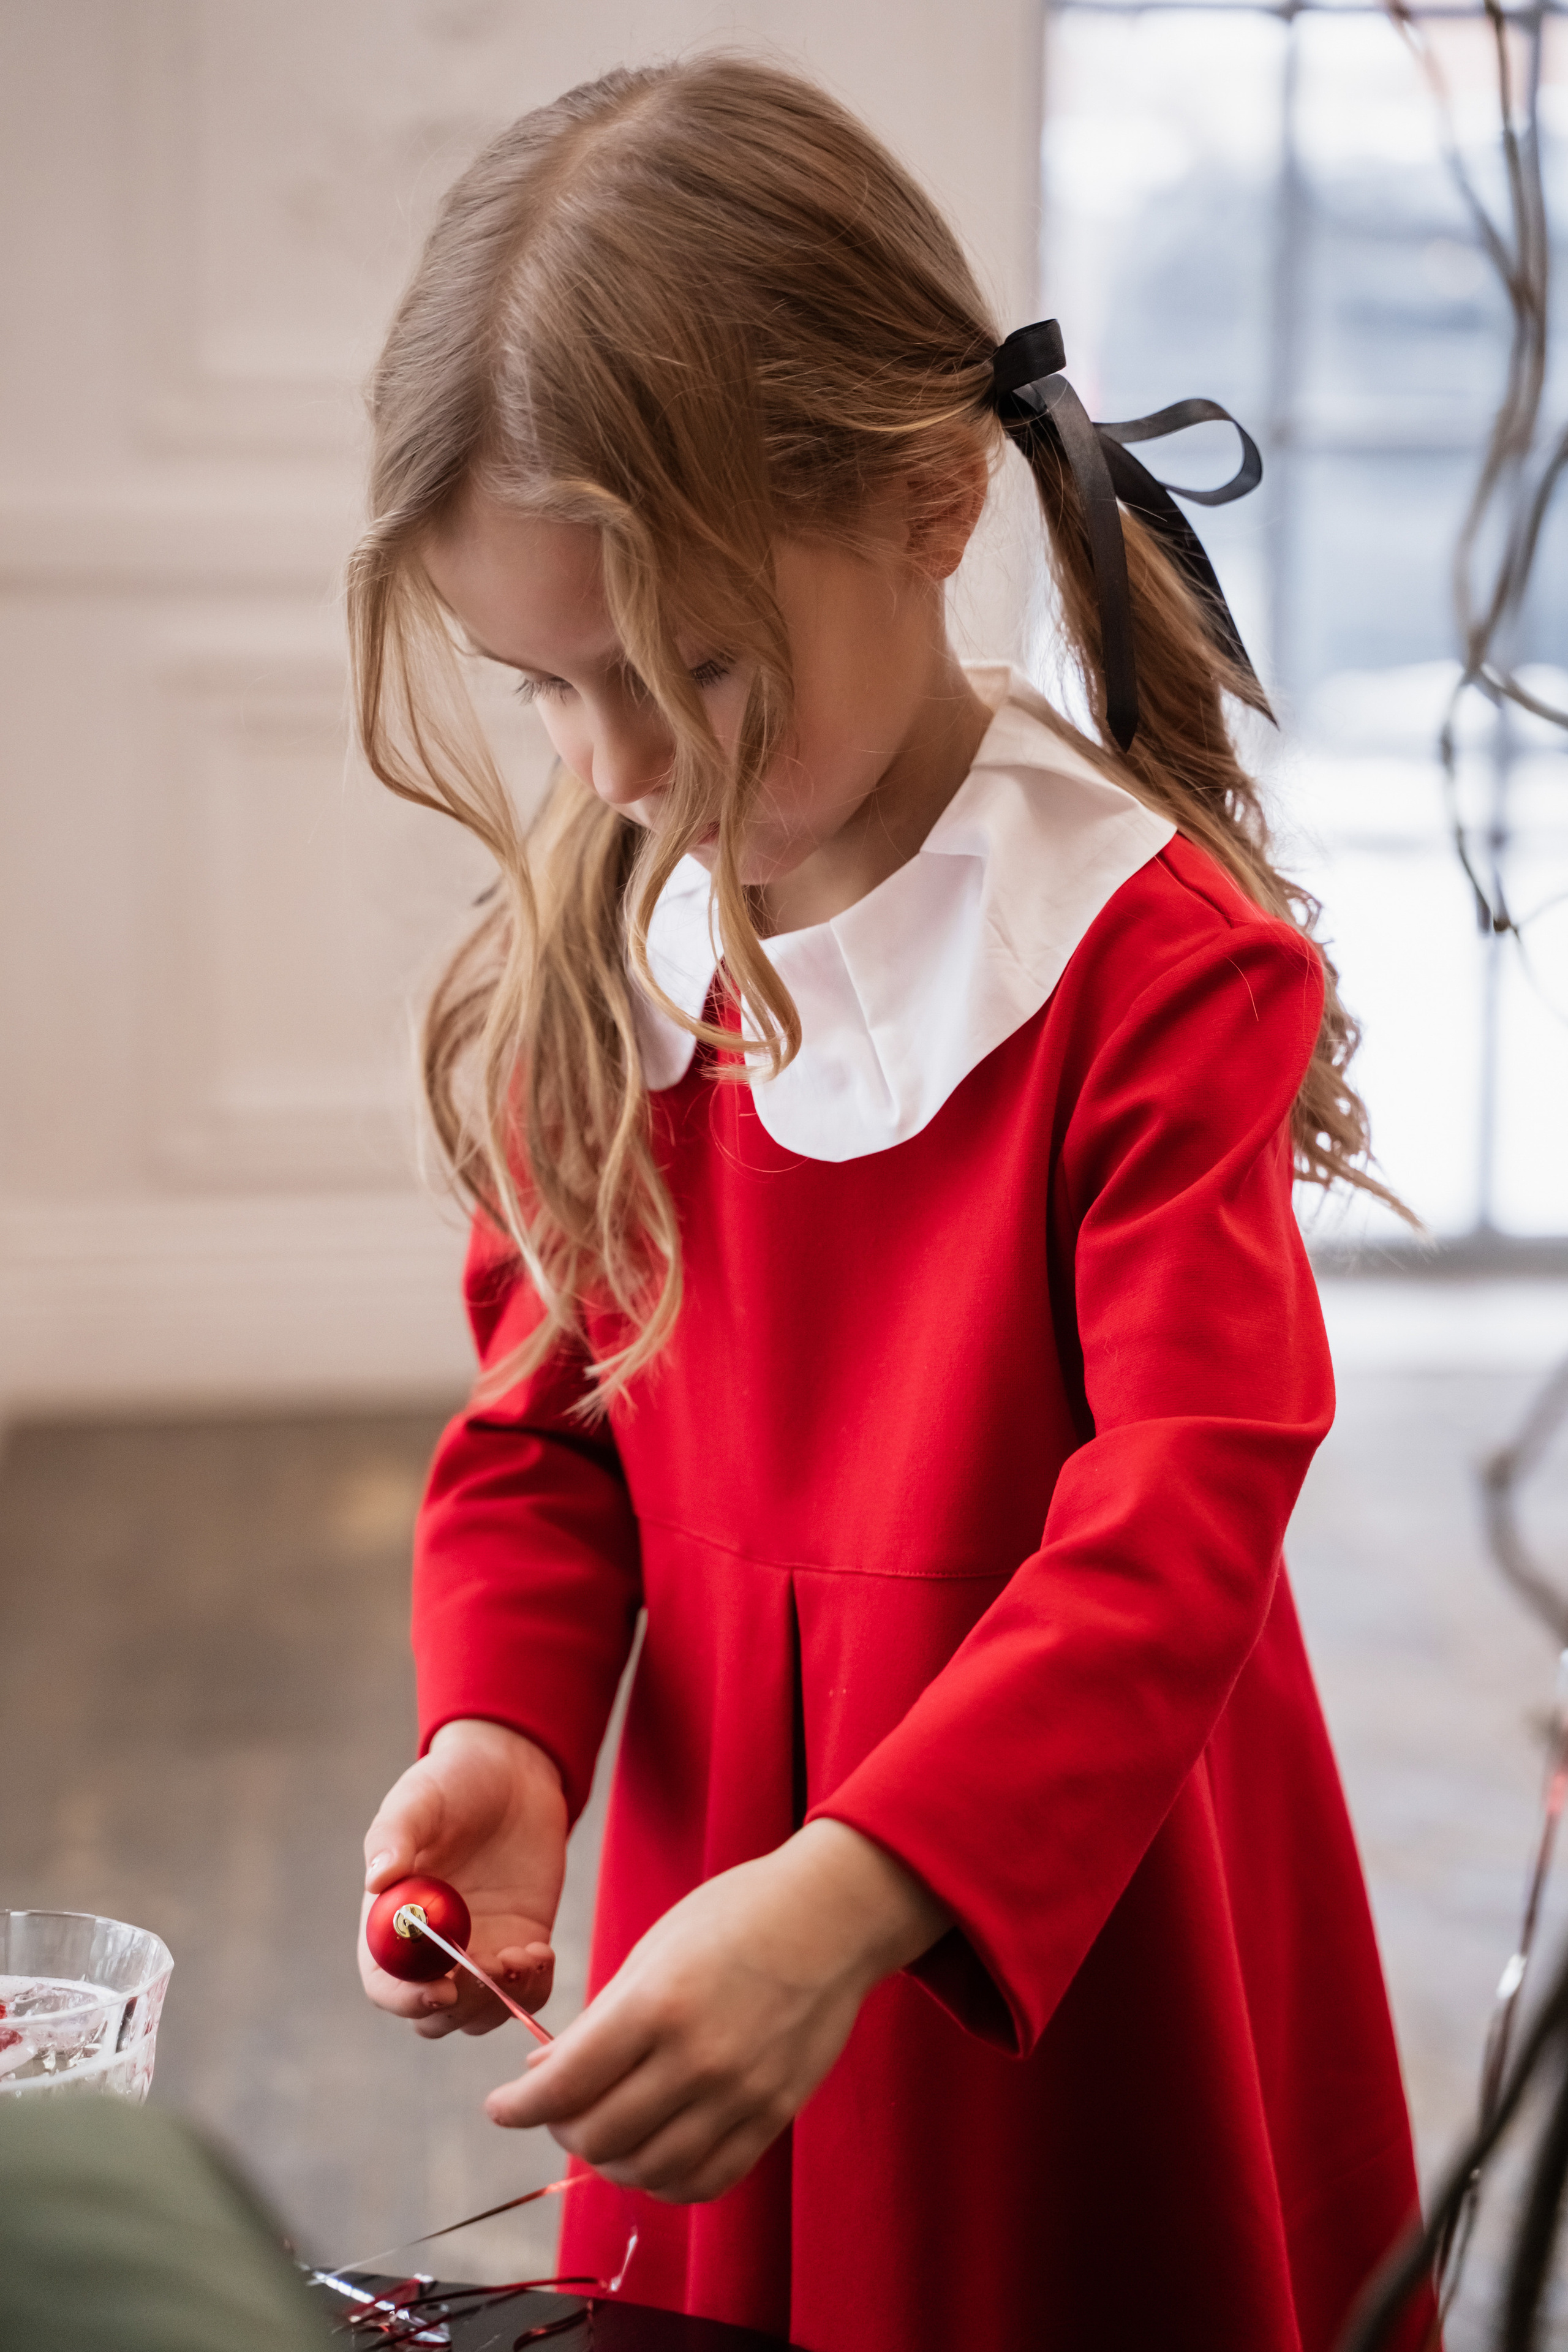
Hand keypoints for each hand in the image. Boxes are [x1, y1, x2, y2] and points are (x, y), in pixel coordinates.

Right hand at [358, 1718, 566, 2038]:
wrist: (511, 1771)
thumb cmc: (452, 1781)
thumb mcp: (419, 1799)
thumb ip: (395, 1836)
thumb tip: (377, 1880)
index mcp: (391, 1923)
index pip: (387, 1984)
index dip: (407, 1998)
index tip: (440, 1989)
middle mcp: (429, 1950)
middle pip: (435, 2014)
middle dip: (463, 2006)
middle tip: (492, 1969)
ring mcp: (477, 1952)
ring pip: (480, 2014)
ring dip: (501, 2000)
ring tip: (525, 1954)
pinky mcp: (519, 1945)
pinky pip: (524, 1991)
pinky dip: (534, 1987)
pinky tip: (541, 1952)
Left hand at [484, 1819, 950, 2200]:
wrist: (834, 1916)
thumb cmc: (738, 1915)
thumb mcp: (656, 1949)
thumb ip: (600, 2018)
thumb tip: (541, 2072)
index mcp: (659, 2006)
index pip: (565, 2086)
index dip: (518, 2106)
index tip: (500, 2107)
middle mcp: (699, 2060)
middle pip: (599, 2137)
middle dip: (560, 2129)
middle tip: (553, 2109)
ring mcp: (741, 2097)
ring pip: (647, 2171)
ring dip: (609, 2159)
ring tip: (602, 2128)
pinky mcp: (773, 2117)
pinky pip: (705, 2180)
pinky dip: (665, 2179)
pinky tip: (651, 2150)